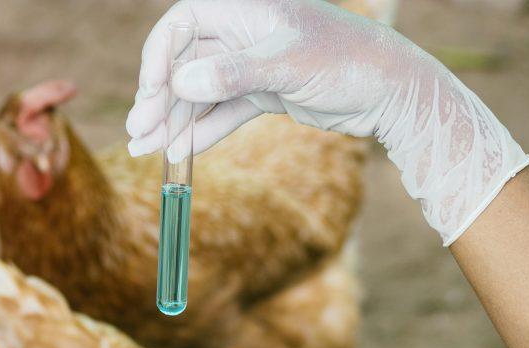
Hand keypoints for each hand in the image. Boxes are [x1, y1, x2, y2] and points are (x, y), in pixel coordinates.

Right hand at [126, 0, 528, 244]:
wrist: (391, 91)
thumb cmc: (345, 61)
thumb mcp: (287, 64)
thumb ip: (232, 72)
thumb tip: (180, 81)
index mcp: (245, 10)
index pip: (182, 25)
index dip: (159, 58)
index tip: (150, 94)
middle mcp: (243, 34)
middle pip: (184, 63)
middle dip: (159, 98)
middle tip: (138, 131)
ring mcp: (251, 66)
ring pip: (199, 92)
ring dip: (173, 121)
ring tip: (145, 151)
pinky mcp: (263, 94)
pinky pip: (221, 113)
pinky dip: (200, 132)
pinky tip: (177, 153)